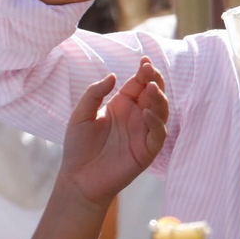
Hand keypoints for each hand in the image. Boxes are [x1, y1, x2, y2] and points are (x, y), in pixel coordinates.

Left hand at [59, 58, 168, 207]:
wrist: (78, 178)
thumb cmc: (78, 147)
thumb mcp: (80, 115)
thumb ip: (94, 94)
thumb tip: (113, 76)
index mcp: (123, 105)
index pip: (139, 84)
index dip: (145, 72)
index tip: (144, 60)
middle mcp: (137, 116)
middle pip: (154, 94)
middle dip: (155, 80)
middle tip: (150, 71)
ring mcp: (143, 133)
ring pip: (161, 112)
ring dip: (160, 99)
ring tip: (152, 88)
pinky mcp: (147, 151)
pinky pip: (158, 134)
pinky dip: (156, 122)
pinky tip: (146, 113)